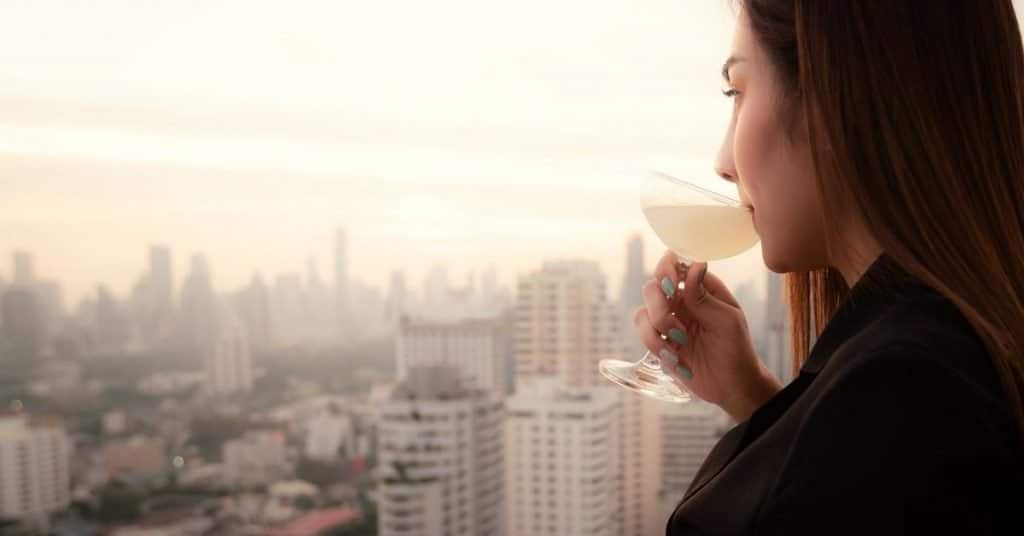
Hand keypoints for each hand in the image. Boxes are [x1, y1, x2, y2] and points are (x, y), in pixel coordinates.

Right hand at [633, 250, 781, 421]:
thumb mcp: (727, 320)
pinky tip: (674, 356)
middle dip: (659, 305)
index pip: (675, 264)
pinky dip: (654, 343)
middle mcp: (681, 301)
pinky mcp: (659, 341)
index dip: (667, 269)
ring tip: (680, 340)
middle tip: (677, 325)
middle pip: (652, 285)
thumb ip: (704, 295)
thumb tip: (694, 264)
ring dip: (658, 326)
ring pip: (643, 310)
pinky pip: (642, 332)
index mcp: (701, 289)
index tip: (673, 286)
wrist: (731, 386)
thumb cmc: (737, 349)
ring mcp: (668, 321)